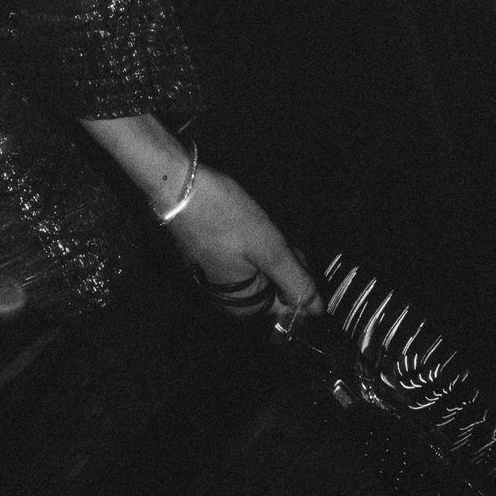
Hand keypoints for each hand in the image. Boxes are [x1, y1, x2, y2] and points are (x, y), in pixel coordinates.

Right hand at [168, 164, 320, 317]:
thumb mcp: (268, 247)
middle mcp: (228, 300)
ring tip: (258, 225)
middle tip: (272, 233)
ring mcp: (216, 279)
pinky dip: (251, 245)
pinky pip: (242, 260)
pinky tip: (246, 224)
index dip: (298, 278)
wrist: (177, 185)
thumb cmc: (223, 216)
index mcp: (242, 306)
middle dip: (281, 262)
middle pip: (274, 289)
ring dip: (267, 251)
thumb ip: (295, 281)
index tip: (290, 250)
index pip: (288, 306)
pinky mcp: (209, 259)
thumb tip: (319, 311)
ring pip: (260, 272)